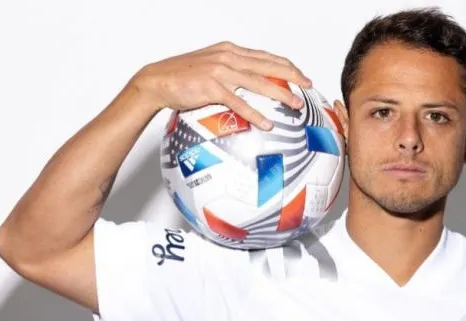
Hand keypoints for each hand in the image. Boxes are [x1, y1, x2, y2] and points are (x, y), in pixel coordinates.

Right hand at [131, 41, 312, 129]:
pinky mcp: (211, 87)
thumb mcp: (211, 67)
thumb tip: (249, 84)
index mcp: (230, 51)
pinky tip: (267, 123)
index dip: (286, 65)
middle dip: (293, 76)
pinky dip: (255, 114)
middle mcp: (228, 57)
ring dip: (281, 94)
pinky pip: (239, 103)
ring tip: (296, 105)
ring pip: (259, 83)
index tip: (301, 75)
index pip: (266, 56)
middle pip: (269, 66)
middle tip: (308, 86)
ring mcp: (220, 71)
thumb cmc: (183, 77)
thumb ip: (231, 71)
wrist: (157, 81)